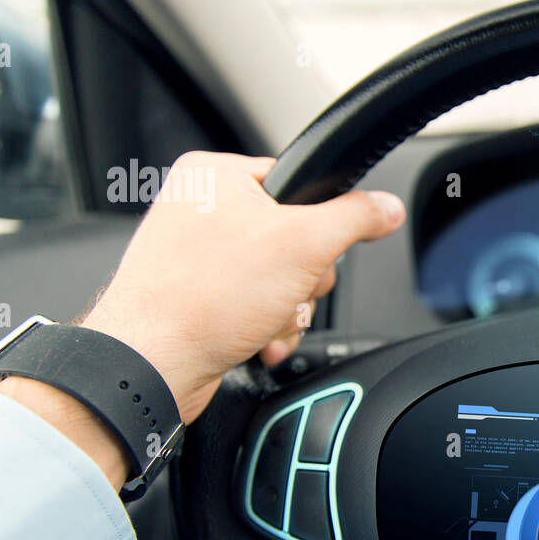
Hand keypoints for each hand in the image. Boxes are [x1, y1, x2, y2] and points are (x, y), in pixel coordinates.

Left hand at [0, 152, 403, 490]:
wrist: (153, 363)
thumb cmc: (202, 298)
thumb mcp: (304, 244)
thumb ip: (355, 218)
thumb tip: (385, 206)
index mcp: (215, 176)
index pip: (299, 185)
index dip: (318, 224)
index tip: (316, 247)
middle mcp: (201, 209)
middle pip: (296, 237)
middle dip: (302, 280)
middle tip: (284, 289)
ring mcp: (197, 255)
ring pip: (281, 278)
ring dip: (288, 309)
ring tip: (265, 320)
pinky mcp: (198, 296)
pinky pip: (256, 304)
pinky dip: (266, 326)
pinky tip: (256, 338)